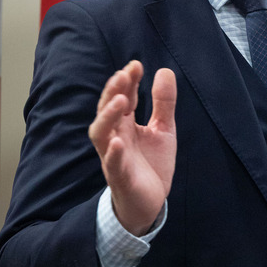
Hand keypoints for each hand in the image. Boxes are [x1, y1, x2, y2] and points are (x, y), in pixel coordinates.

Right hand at [88, 60, 176, 235]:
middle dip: (113, 91)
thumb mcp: (164, 129)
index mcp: (125, 124)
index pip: (123, 97)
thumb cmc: (151, 164)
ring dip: (108, 117)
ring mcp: (114, 157)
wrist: (150, 201)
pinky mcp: (120, 177)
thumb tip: (164, 70)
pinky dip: (113, 154)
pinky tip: (117, 142)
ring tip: (120, 101)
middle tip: (124, 74)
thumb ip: (163, 103)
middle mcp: (115, 137)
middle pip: (107, 111)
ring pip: (101, 134)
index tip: (136, 65)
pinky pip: (112, 164)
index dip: (127, 81)